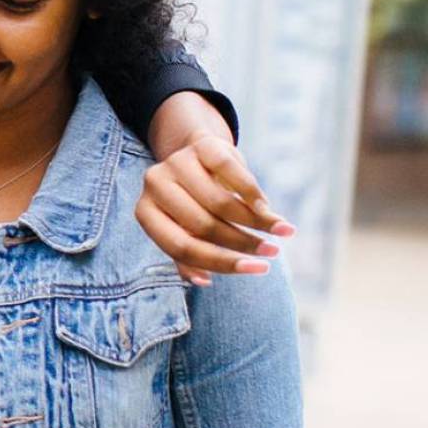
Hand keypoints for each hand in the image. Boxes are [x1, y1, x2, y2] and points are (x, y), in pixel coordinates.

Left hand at [135, 132, 294, 285]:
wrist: (198, 157)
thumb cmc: (192, 205)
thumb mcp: (184, 230)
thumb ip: (189, 257)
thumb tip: (203, 281)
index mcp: (145, 212)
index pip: (182, 247)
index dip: (219, 263)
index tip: (255, 270)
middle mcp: (155, 185)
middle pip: (203, 226)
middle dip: (242, 243)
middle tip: (272, 253)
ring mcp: (177, 162)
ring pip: (220, 202)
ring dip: (255, 222)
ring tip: (282, 233)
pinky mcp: (202, 146)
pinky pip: (232, 171)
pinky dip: (253, 194)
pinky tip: (269, 209)